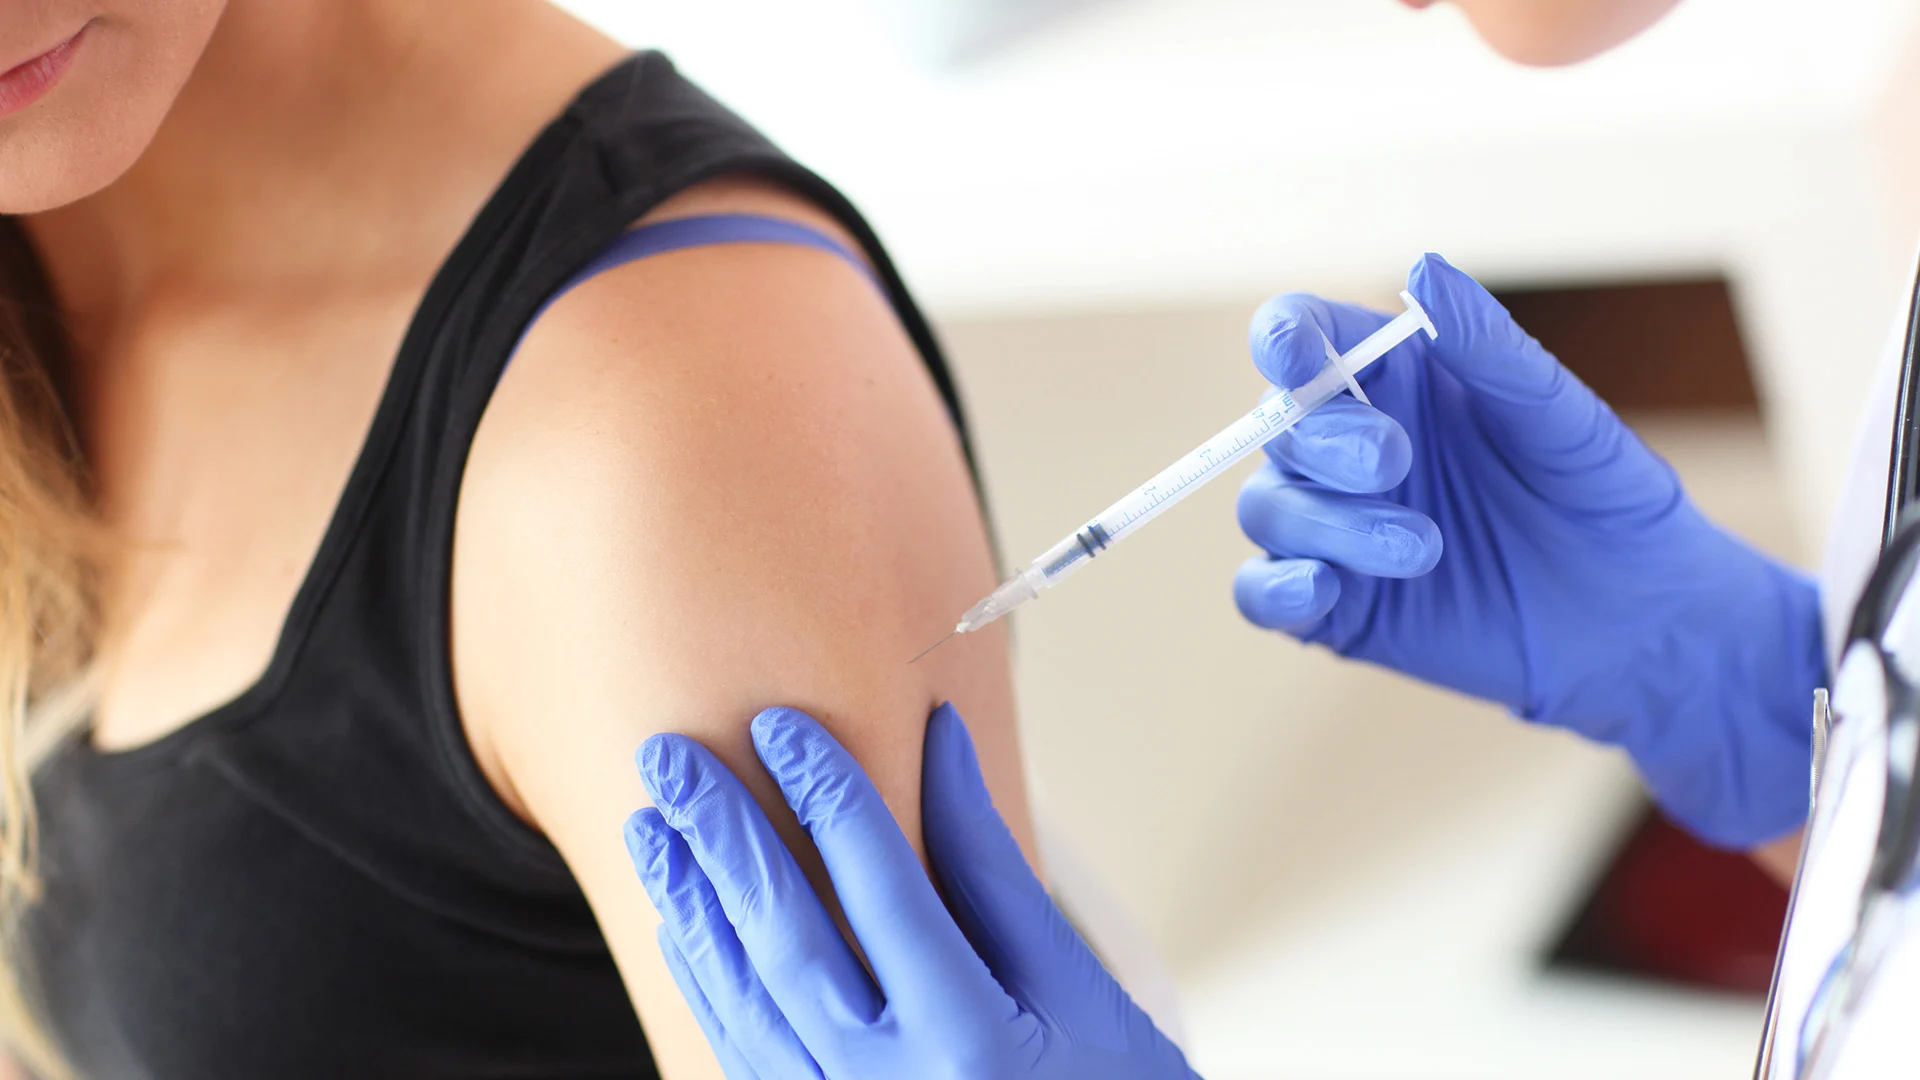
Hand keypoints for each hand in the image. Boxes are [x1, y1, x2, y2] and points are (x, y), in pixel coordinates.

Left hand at [623, 704, 1197, 1079]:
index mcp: (971, 1039)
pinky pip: (743, 1056)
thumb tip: (939, 740)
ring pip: (744, 1003)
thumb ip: (992, 865)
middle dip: (721, 837)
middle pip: (787, 939)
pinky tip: (679, 925)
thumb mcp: (1073, 982)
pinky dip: (706, 985)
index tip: (779, 726)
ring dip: (691, 908)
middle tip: (670, 758)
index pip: (881, 886)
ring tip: (652, 827)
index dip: (827, 795)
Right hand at [1232, 252, 1822, 848]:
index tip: (1301, 361)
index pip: (1301, 336)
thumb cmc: (1602, 497)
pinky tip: (1324, 590)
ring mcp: (1334, 528)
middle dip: (1326, 440)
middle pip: (1279, 424)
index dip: (1283, 340)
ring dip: (1330, 524)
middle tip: (1396, 461)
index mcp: (1391, 378)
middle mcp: (1345, 446)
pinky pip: (1262, 594)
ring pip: (1269, 509)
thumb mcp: (1559, 415)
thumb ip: (1487, 346)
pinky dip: (1277, 589)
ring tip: (1424, 547)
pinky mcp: (1336, 607)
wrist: (1635, 617)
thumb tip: (1423, 267)